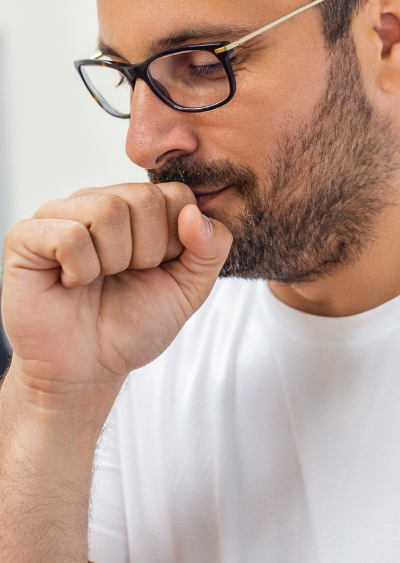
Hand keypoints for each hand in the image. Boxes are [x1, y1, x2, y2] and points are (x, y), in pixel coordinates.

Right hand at [2, 183, 231, 397]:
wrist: (88, 368)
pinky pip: (70, 234)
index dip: (176, 242)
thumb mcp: (191, 287)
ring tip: (99, 279)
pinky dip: (81, 269)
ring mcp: (59, 214)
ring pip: (108, 209)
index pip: (177, 195)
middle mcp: (98, 200)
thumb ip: (212, 247)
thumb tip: (196, 213)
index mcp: (138, 207)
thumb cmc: (135, 324)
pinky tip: (71, 283)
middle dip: (147, 253)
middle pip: (145, 198)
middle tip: (125, 276)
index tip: (156, 269)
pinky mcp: (26, 236)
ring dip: (114, 261)